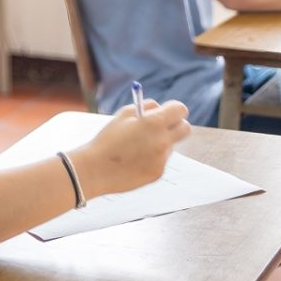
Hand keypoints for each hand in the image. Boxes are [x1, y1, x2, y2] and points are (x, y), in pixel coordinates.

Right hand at [70, 100, 190, 198]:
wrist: (95, 169)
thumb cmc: (108, 138)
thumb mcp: (124, 114)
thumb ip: (145, 108)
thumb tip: (159, 107)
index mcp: (154, 122)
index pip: (180, 110)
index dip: (174, 109)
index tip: (168, 111)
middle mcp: (162, 141)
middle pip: (185, 128)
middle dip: (176, 124)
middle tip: (164, 125)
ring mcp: (162, 159)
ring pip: (170, 145)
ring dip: (161, 142)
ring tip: (137, 146)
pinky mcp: (158, 173)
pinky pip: (161, 160)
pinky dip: (152, 158)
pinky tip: (134, 160)